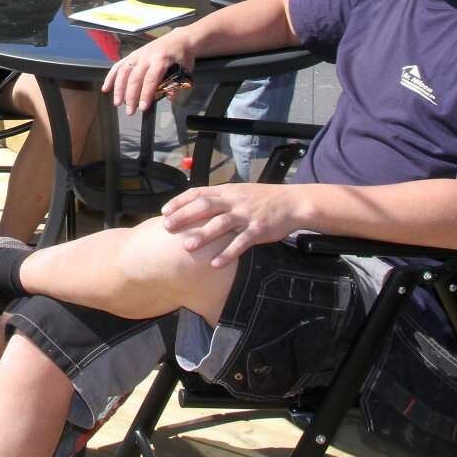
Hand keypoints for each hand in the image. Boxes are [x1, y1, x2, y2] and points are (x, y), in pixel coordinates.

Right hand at [102, 30, 195, 115]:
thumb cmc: (183, 55)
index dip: (145, 94)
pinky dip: (111, 77)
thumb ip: (176, 84)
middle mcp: (146, 56)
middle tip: (129, 111)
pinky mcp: (132, 54)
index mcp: (161, 59)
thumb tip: (169, 97)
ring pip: (124, 72)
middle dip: (130, 96)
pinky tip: (106, 88)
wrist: (179, 38)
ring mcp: (137, 54)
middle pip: (135, 77)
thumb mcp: (185, 69)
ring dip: (118, 88)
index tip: (142, 108)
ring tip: (117, 103)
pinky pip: (119, 65)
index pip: (151, 79)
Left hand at [160, 182, 302, 265]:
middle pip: (205, 207)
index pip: (199, 193)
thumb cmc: (262, 200)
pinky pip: (242, 242)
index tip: (165, 211)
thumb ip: (220, 198)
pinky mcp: (259, 229)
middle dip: (184, 216)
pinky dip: (228, 253)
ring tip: (186, 246)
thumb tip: (196, 205)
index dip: (180, 201)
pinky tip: (216, 264)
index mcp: (227, 192)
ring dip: (203, 235)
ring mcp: (246, 215)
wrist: (292, 202)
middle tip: (167, 227)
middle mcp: (234, 201)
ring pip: (221, 224)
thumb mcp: (239, 192)